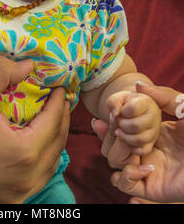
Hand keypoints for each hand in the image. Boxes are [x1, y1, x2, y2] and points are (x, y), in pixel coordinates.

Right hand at [0, 55, 69, 202]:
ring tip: (54, 118)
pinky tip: (42, 143)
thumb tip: (29, 64)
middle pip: (58, 141)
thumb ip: (0, 73)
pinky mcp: (16, 198)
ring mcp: (23, 190)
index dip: (59, 102)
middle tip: (61, 100)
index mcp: (24, 151)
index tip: (60, 88)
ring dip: (56, 137)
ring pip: (53, 161)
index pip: (53, 121)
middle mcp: (29, 176)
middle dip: (62, 118)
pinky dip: (46, 156)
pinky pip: (42, 175)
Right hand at [98, 84, 183, 202]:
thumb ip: (164, 95)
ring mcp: (145, 168)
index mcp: (152, 131)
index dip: (112, 119)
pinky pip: (124, 184)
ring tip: (134, 148)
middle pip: (112, 142)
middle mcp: (145, 149)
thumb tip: (137, 85)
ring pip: (114, 161)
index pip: (122, 125)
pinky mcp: (149, 188)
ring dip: (118, 153)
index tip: (111, 112)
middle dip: (110, 134)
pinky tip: (147, 167)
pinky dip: (128, 175)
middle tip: (117, 127)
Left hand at [107, 89, 160, 154]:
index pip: (133, 108)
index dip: (123, 111)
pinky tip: (126, 139)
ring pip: (139, 140)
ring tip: (119, 131)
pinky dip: (131, 147)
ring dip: (124, 137)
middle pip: (136, 126)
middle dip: (122, 125)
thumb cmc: (126, 103)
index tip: (121, 111)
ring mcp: (154, 131)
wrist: (134, 109)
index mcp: (146, 102)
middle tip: (119, 122)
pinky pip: (142, 150)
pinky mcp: (151, 143)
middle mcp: (154, 116)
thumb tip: (115, 114)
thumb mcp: (119, 97)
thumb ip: (114, 102)